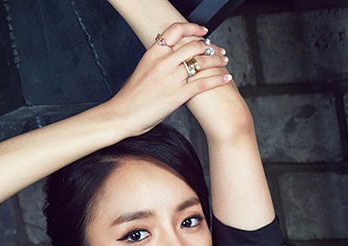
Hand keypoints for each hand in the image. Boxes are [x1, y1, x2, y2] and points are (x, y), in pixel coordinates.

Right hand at [105, 22, 230, 136]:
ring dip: (217, 60)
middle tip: (218, 51)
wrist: (122, 115)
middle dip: (210, 47)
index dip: (193, 28)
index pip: (176, 30)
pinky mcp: (177, 95)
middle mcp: (163, 62)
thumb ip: (156, 63)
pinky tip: (226, 78)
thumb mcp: (141, 71)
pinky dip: (218, 79)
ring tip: (224, 62)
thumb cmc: (130, 98)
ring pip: (202, 62)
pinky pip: (203, 83)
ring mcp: (171, 78)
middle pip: (194, 45)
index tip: (203, 32)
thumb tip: (168, 61)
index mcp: (153, 53)